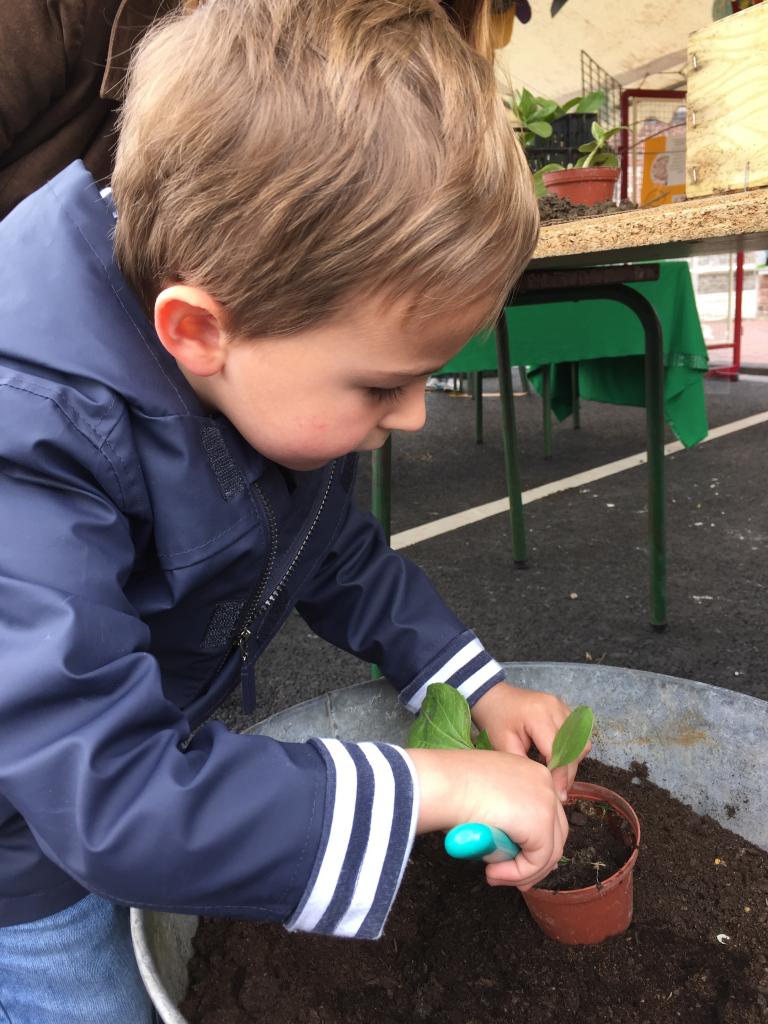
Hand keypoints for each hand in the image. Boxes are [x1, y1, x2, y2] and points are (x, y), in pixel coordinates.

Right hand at [407, 746, 567, 889]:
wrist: (444, 784)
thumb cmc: (451, 786)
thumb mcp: (485, 795)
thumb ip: (504, 813)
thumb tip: (511, 844)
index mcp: (530, 771)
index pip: (545, 812)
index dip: (535, 841)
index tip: (517, 861)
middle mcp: (544, 782)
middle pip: (554, 832)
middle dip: (535, 861)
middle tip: (512, 878)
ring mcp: (546, 802)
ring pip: (549, 851)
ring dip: (522, 871)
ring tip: (495, 877)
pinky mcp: (541, 824)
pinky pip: (537, 861)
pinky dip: (517, 873)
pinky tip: (494, 873)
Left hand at [470, 682, 591, 801]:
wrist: (492, 696)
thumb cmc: (494, 720)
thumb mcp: (503, 745)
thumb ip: (524, 765)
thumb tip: (543, 787)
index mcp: (538, 715)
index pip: (558, 751)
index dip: (560, 776)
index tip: (557, 795)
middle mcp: (555, 707)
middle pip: (573, 748)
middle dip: (568, 773)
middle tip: (559, 792)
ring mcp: (561, 706)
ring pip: (581, 742)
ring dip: (572, 761)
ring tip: (558, 775)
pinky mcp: (564, 708)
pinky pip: (578, 734)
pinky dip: (572, 749)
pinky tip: (557, 757)